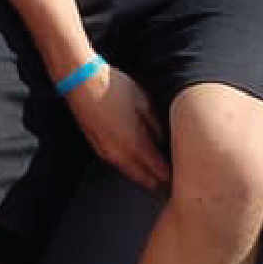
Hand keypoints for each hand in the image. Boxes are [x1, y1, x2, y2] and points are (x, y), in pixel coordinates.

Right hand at [64, 64, 170, 190]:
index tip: (182, 174)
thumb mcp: (143, 101)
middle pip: (146, 181)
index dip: (172, 176)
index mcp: (136, 144)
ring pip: (132, 175)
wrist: (80, 82)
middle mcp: (121, 155)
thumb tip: (163, 139)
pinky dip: (132, 167)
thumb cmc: (113, 87)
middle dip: (160, 181)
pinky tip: (138, 158)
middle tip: (173, 177)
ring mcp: (107, 153)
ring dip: (145, 175)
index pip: (160, 172)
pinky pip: (120, 166)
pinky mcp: (98, 148)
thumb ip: (155, 125)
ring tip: (158, 170)